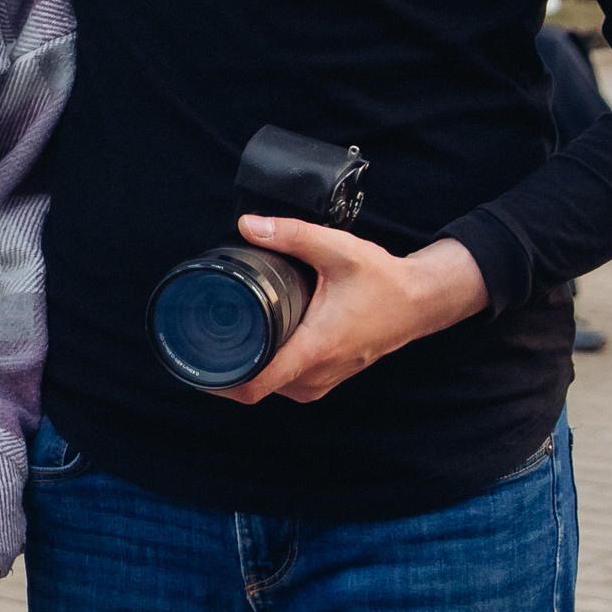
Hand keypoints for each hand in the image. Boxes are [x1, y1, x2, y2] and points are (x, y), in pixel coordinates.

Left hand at [225, 222, 489, 406]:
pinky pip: (283, 383)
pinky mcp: (324, 380)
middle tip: (199, 337)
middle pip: (253, 386)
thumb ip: (292, 234)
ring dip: (245, 367)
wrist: (419, 303)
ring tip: (224, 337)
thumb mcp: (337, 250)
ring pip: (267, 387)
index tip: (192, 361)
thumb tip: (248, 225)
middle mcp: (315, 375)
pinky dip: (265, 369)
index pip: (254, 384)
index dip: (216, 379)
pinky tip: (255, 345)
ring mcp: (321, 382)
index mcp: (315, 349)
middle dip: (223, 366)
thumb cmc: (383, 280)